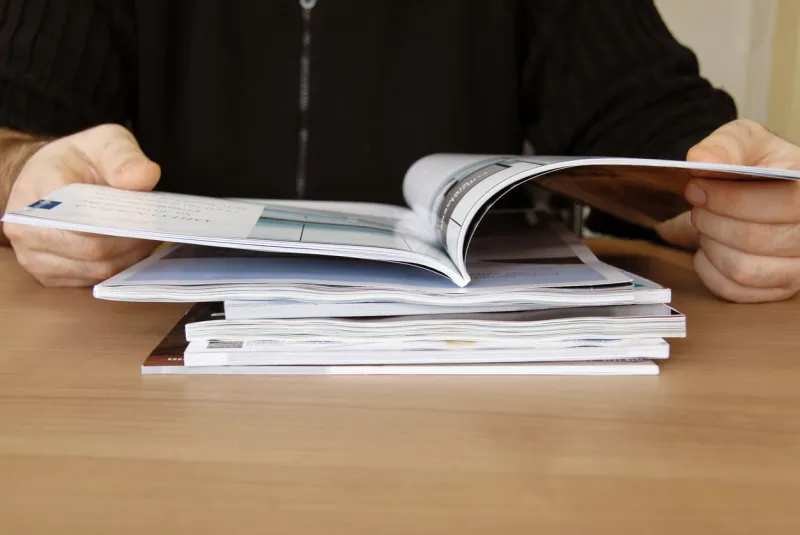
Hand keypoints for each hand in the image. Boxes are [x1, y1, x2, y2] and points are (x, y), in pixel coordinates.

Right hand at [3, 124, 160, 286]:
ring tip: (148, 237)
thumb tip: (145, 176)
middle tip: (157, 229)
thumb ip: (123, 156)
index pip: (81, 219)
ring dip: (129, 257)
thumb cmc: (77, 161)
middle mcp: (27, 230)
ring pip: (96, 270)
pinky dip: (119, 267)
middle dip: (131, 241)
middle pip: (92, 251)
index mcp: (36, 191)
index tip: (147, 217)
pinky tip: (133, 249)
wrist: (50, 179)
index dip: (119, 222)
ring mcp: (35, 258)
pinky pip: (93, 280)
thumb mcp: (102, 142)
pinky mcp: (50, 276)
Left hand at [658, 119, 799, 302]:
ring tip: (706, 227)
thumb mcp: (741, 142)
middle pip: (756, 238)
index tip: (696, 188)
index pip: (786, 202)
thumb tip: (700, 161)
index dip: (733, 199)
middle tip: (697, 208)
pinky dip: (708, 270)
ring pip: (743, 269)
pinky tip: (708, 248)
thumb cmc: (755, 164)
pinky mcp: (780, 288)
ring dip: (711, 246)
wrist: (756, 189)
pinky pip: (734, 290)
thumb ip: (722, 146)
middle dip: (712, 221)